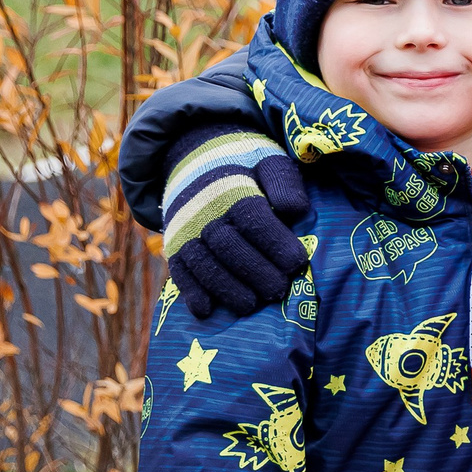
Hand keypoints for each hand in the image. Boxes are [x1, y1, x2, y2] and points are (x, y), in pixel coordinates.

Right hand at [168, 151, 312, 317]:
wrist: (198, 161)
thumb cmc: (246, 168)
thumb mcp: (269, 163)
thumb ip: (283, 182)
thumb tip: (294, 209)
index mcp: (234, 189)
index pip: (253, 218)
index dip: (275, 243)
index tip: (297, 262)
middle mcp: (205, 211)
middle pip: (229, 246)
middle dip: (256, 271)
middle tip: (279, 289)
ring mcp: (186, 231)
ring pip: (203, 264)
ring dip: (227, 288)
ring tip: (251, 304)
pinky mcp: (174, 247)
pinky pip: (179, 272)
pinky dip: (191, 293)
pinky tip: (207, 309)